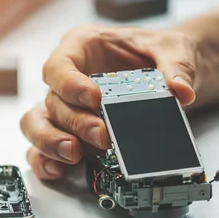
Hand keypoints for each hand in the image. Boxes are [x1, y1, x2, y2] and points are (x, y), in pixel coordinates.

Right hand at [20, 24, 206, 179]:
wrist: (168, 73)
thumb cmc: (158, 52)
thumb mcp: (172, 48)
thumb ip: (176, 66)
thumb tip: (181, 90)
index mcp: (81, 47)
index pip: (59, 65)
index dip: (70, 84)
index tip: (94, 98)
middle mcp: (67, 78)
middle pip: (52, 101)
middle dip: (74, 121)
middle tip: (102, 135)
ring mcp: (65, 107)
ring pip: (37, 124)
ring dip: (51, 142)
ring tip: (73, 154)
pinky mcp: (69, 132)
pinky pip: (44, 148)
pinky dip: (46, 160)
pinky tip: (58, 171)